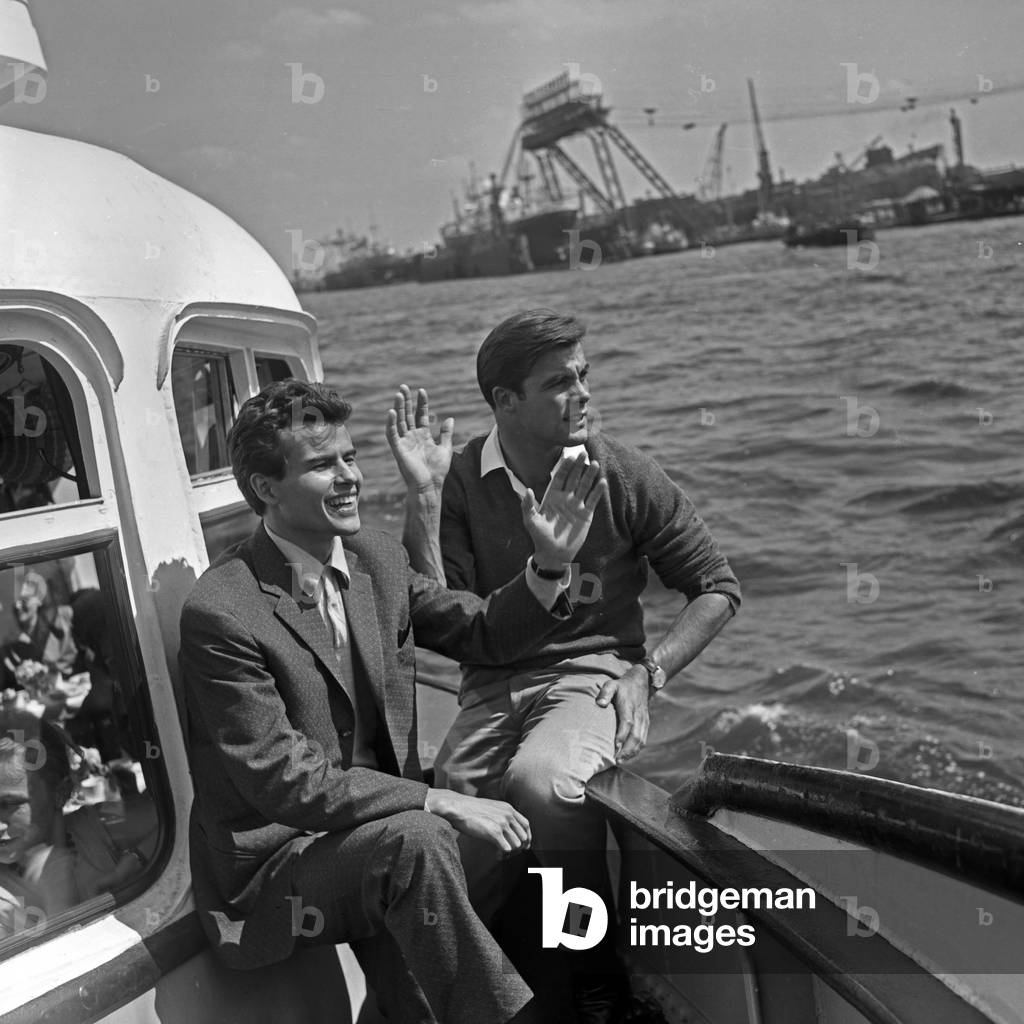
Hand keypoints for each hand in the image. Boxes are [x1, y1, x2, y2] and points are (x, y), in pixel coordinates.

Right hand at [386, 385, 453, 496]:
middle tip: (403, 387)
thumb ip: (446, 433)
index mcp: (423, 436)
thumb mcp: (445, 448)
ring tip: (398, 394)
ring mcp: (405, 442)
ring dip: (398, 408)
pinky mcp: (398, 450)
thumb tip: (450, 418)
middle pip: (408, 415)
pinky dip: (391, 424)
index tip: (421, 390)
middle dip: (406, 401)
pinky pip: (393, 434)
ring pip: (400, 421)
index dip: (421, 403)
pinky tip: (392, 412)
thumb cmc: (438, 471)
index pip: (421, 415)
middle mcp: (412, 437)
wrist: (430, 486)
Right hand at [424, 789, 530, 854]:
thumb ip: (502, 816)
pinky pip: (507, 849)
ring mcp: (502, 823)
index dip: (527, 837)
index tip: (524, 846)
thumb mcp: (491, 807)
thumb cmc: (470, 810)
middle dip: (517, 848)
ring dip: (510, 853)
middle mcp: (508, 815)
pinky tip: (496, 855)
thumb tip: (508, 830)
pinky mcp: (494, 832)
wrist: (457, 807)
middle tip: (507, 853)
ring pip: (516, 845)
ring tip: (500, 854)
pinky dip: (503, 855)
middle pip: (523, 837)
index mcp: (508, 808)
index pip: (526, 825)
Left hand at [520, 454, 606, 570]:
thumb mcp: (531, 522)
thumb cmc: (540, 537)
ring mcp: (577, 505)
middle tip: (585, 452)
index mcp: (552, 497)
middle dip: (579, 466)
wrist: (554, 554)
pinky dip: (598, 491)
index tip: (569, 456)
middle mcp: (565, 498)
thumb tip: (528, 490)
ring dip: (590, 475)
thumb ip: (528, 506)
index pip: (559, 478)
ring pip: (584, 486)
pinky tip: (602, 482)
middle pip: (573, 478)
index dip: (564, 467)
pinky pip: (593, 500)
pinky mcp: (586, 514)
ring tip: (596, 464)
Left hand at [596, 666, 650, 761]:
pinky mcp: (646, 724)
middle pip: (636, 735)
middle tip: (616, 760)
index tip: (615, 746)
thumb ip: (605, 693)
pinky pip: (643, 739)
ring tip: (621, 761)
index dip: (622, 735)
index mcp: (629, 705)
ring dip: (632, 752)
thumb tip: (599, 704)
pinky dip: (637, 749)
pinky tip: (628, 756)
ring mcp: (643, 720)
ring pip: (641, 739)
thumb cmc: (622, 686)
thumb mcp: (611, 684)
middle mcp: (638, 714)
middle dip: (627, 749)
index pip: (627, 722)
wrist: (641, 683)